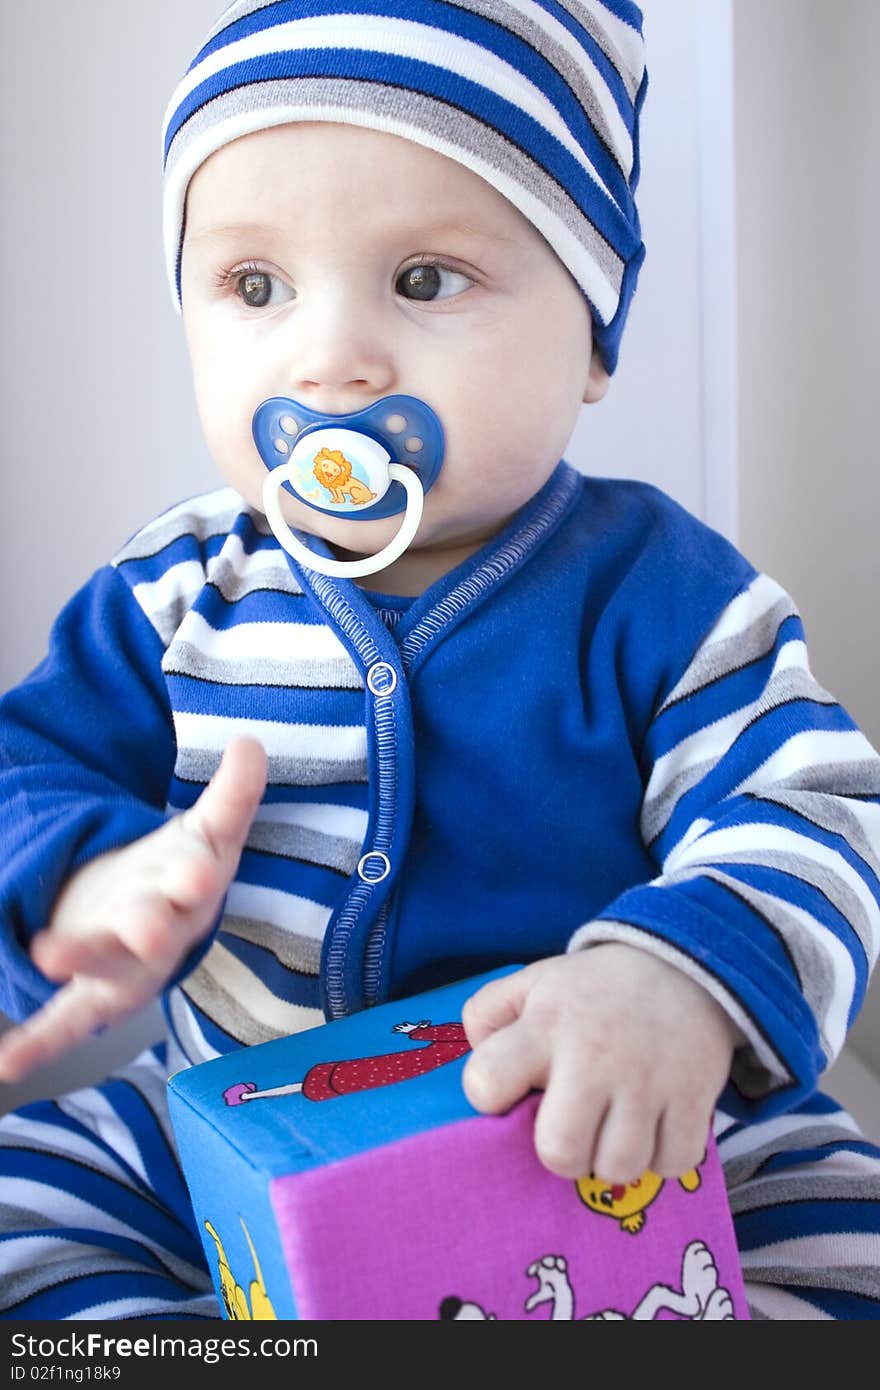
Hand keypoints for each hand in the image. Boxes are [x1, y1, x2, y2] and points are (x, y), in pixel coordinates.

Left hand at [0, 736, 266, 1082]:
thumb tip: (251, 744)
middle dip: (149, 928)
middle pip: (157, 931)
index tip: (198, 874)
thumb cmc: (182, 876)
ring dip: (80, 960)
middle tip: (142, 928)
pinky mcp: (90, 997)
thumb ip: (230, 795)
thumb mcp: (207, 833)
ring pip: (106, 968)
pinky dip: (36, 1043)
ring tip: (45, 954)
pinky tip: (5, 1064)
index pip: (200, 878)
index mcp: (192, 890)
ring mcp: (124, 968)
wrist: (158, 928)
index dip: (197, 877)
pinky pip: (64, 1022)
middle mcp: (163, 934)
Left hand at [460, 947, 738, 1183]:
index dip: (489, 1095)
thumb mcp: (534, 983)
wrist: (682, 968)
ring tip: (612, 1128)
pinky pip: (672, 1164)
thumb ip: (488, 1015)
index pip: (487, 1081)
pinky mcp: (694, 1098)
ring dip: (611, 1158)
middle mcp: (596, 1056)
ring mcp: (649, 1080)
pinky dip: (662, 1156)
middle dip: (560, 1152)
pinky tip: (652, 1128)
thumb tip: (480, 1068)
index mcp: (546, 1025)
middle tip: (570, 1127)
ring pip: (618, 1167)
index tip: (509, 1089)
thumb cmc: (594, 992)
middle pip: (560, 1151)